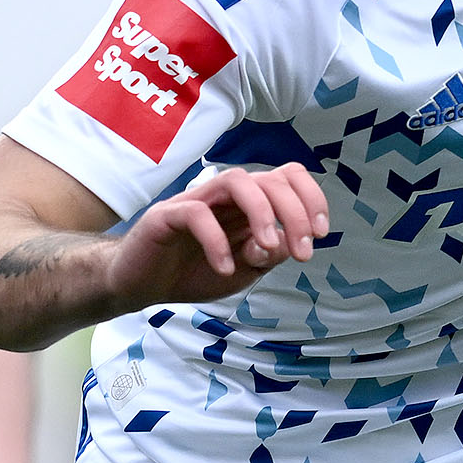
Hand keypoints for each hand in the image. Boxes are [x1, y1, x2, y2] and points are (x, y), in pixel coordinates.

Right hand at [109, 164, 325, 308]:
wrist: (142, 284)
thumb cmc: (193, 271)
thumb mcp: (243, 272)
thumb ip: (267, 256)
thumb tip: (287, 243)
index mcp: (248, 204)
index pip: (287, 178)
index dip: (311, 198)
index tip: (320, 234)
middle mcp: (226, 195)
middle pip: (270, 178)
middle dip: (295, 212)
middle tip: (303, 252)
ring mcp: (197, 200)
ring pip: (237, 181)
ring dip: (261, 213)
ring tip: (265, 250)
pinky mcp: (167, 214)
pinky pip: (197, 214)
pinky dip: (216, 242)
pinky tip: (224, 268)